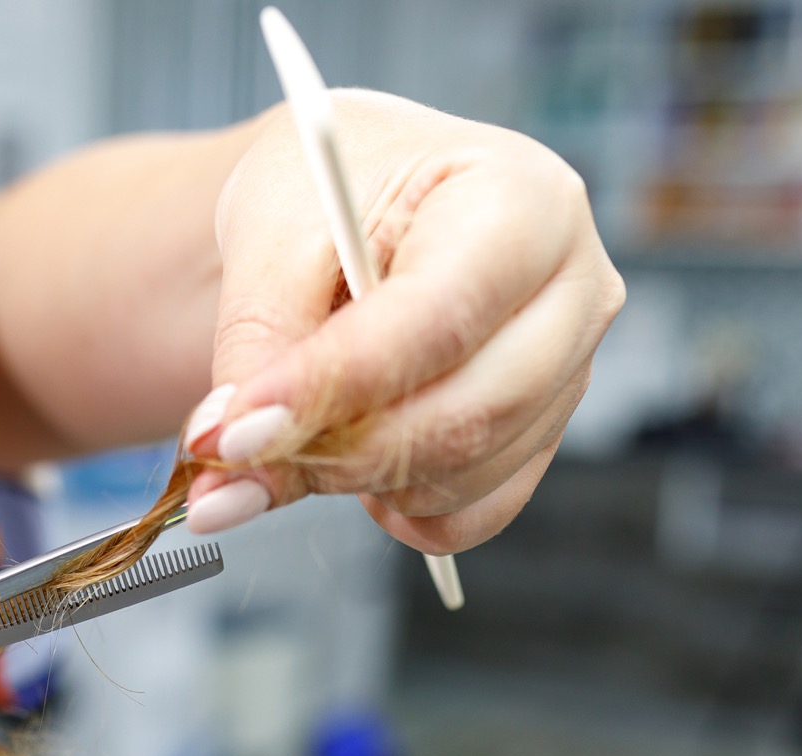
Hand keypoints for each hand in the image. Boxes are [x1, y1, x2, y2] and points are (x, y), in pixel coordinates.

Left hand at [185, 90, 624, 550]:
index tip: (237, 426)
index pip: (441, 317)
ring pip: (466, 473)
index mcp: (522, 197)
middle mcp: (572, 286)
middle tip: (242, 447)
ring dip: (356, 477)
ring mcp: (569, 369)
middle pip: (470, 413)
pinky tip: (352, 454)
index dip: (334, 383)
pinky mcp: (542, 433)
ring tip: (295, 424)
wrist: (346, 207)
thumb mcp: (269, 233)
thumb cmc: (324, 193)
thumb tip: (229, 453)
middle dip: (340, 448)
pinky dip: (395, 506)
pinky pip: (473, 514)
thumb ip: (253, 347)